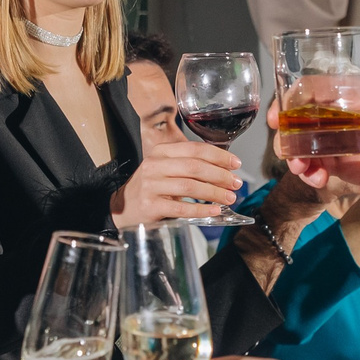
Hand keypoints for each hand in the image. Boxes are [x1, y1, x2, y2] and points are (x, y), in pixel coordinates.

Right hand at [113, 136, 243, 226]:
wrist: (123, 206)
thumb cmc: (152, 187)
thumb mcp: (166, 169)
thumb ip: (189, 164)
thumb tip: (225, 168)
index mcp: (161, 152)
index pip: (195, 149)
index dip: (219, 155)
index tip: (236, 163)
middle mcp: (154, 165)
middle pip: (195, 166)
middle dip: (220, 175)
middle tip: (236, 183)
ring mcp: (151, 185)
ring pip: (190, 186)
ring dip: (214, 192)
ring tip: (230, 198)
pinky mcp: (150, 205)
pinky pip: (181, 207)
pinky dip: (201, 209)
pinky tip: (214, 211)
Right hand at [273, 86, 359, 204]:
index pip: (319, 89)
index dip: (293, 98)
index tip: (280, 116)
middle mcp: (349, 118)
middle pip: (305, 119)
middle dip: (288, 134)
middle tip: (287, 152)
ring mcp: (347, 144)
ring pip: (308, 146)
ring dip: (296, 157)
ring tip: (304, 171)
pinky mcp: (351, 169)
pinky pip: (322, 169)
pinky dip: (312, 175)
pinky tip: (317, 181)